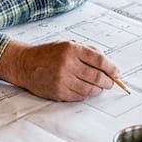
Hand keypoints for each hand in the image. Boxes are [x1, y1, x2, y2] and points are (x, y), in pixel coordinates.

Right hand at [0, 39, 118, 101]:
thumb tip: (108, 65)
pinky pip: (79, 96)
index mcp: (72, 49)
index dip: (111, 68)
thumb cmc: (48, 54)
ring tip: (98, 87)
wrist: (25, 64)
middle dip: (108, 81)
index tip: (116, 72)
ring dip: (98, 89)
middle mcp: (67, 64)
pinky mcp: (59, 92)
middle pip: (97, 76)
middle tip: (110, 83)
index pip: (99, 60)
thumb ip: (88, 51)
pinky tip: (85, 90)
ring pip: (90, 89)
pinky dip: (86, 95)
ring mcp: (62, 79)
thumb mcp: (68, 44)